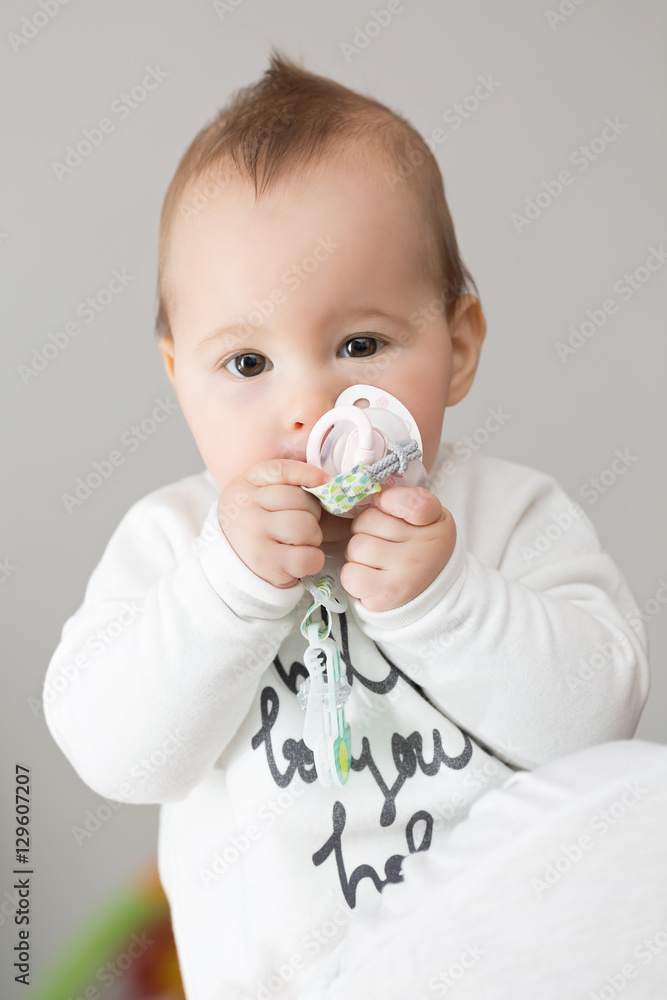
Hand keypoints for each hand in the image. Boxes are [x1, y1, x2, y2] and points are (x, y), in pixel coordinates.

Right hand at [218, 460, 329, 588]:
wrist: (229, 568)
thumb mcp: (257, 499)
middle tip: (301, 526)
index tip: (325, 481)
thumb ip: (284, 484)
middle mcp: (246, 509)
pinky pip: (307, 557)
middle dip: (312, 513)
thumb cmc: (255, 529)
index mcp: (244, 487)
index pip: (281, 470)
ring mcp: (254, 537)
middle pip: (300, 500)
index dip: (308, 473)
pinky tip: (301, 560)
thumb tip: (327, 480)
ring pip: (306, 526)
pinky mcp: (265, 563)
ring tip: (300, 544)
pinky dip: (314, 560)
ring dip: (313, 537)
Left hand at [340, 486, 456, 612]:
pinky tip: (370, 577)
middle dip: (366, 528)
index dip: (391, 500)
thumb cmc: (418, 545)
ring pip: (356, 547)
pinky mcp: (385, 596)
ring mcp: (405, 575)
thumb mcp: (426, 516)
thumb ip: (405, 500)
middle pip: (367, 521)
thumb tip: (373, 496)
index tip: (386, 504)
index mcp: (435, 523)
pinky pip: (350, 574)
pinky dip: (353, 575)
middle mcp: (422, 549)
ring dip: (358, 553)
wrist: (430, 589)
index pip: (413, 503)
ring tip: (376, 560)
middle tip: (382, 540)